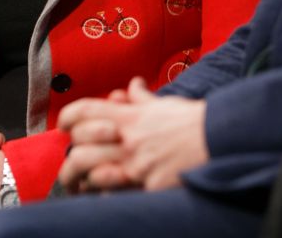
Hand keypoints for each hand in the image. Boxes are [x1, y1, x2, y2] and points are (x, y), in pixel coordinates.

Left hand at [59, 77, 207, 192]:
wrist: (219, 139)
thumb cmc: (193, 121)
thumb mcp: (165, 104)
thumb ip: (143, 99)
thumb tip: (133, 86)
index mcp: (130, 116)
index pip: (86, 110)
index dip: (68, 117)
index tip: (63, 126)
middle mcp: (128, 138)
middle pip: (80, 144)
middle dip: (70, 155)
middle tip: (70, 163)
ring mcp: (135, 163)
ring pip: (90, 169)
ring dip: (79, 178)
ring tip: (79, 184)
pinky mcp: (146, 185)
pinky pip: (113, 192)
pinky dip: (104, 194)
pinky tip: (103, 195)